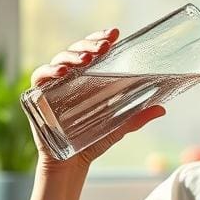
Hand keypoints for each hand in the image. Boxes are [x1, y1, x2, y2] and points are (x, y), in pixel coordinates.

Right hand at [29, 27, 165, 171]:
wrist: (70, 166)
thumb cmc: (92, 142)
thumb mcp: (118, 127)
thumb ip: (136, 117)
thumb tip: (161, 109)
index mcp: (88, 79)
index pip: (93, 51)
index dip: (101, 39)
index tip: (115, 34)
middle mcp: (70, 78)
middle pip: (76, 51)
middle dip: (89, 44)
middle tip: (104, 46)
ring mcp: (53, 86)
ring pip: (59, 60)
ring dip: (71, 55)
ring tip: (85, 59)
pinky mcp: (38, 97)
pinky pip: (39, 77)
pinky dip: (48, 71)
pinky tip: (61, 73)